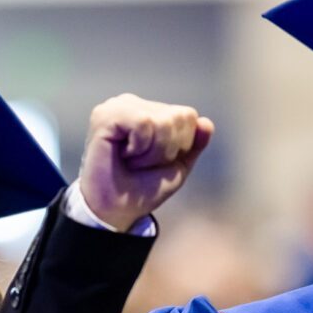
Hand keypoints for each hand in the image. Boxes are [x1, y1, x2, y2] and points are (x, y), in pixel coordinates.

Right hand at [79, 95, 212, 230]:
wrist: (117, 209)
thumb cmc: (143, 187)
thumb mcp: (177, 165)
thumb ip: (194, 144)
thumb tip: (206, 123)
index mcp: (152, 111)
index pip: (188, 116)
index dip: (181, 145)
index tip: (156, 161)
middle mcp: (135, 103)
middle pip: (179, 117)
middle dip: (168, 149)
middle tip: (142, 162)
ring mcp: (119, 106)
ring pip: (163, 120)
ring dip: (152, 152)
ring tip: (132, 159)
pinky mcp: (106, 115)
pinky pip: (143, 123)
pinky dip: (139, 147)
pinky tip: (124, 154)